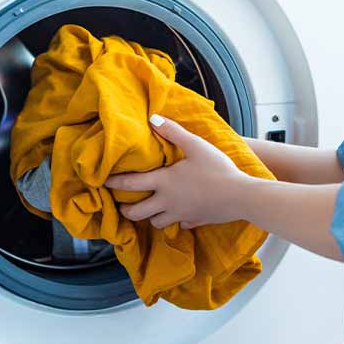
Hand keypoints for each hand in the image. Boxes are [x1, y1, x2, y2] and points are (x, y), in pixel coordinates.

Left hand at [104, 115, 252, 228]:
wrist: (241, 196)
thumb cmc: (217, 168)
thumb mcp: (195, 145)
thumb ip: (173, 132)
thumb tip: (153, 118)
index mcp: (164, 182)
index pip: (130, 183)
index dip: (114, 182)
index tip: (103, 182)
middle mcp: (167, 202)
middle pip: (137, 212)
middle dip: (126, 209)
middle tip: (123, 204)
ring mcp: (180, 214)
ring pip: (156, 223)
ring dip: (150, 217)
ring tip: (149, 210)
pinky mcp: (195, 221)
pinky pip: (180, 224)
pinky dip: (176, 220)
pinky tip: (179, 214)